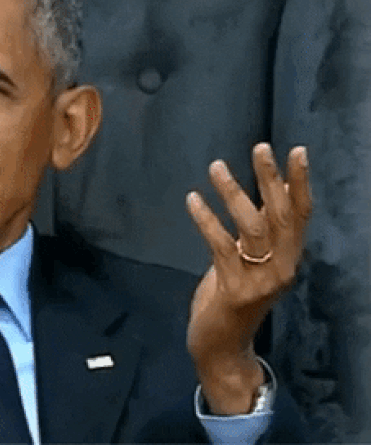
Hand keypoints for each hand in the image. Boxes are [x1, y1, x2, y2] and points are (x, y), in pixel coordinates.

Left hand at [185, 143, 311, 413]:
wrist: (222, 346)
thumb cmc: (233, 297)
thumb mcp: (251, 260)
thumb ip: (258, 232)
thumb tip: (265, 192)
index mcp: (289, 258)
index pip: (300, 215)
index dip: (299, 183)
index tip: (295, 151)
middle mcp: (282, 268)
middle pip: (279, 215)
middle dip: (271, 179)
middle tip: (260, 147)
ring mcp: (260, 281)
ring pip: (252, 227)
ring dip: (234, 193)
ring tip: (217, 166)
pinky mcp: (234, 290)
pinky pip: (221, 246)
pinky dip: (206, 219)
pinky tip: (193, 199)